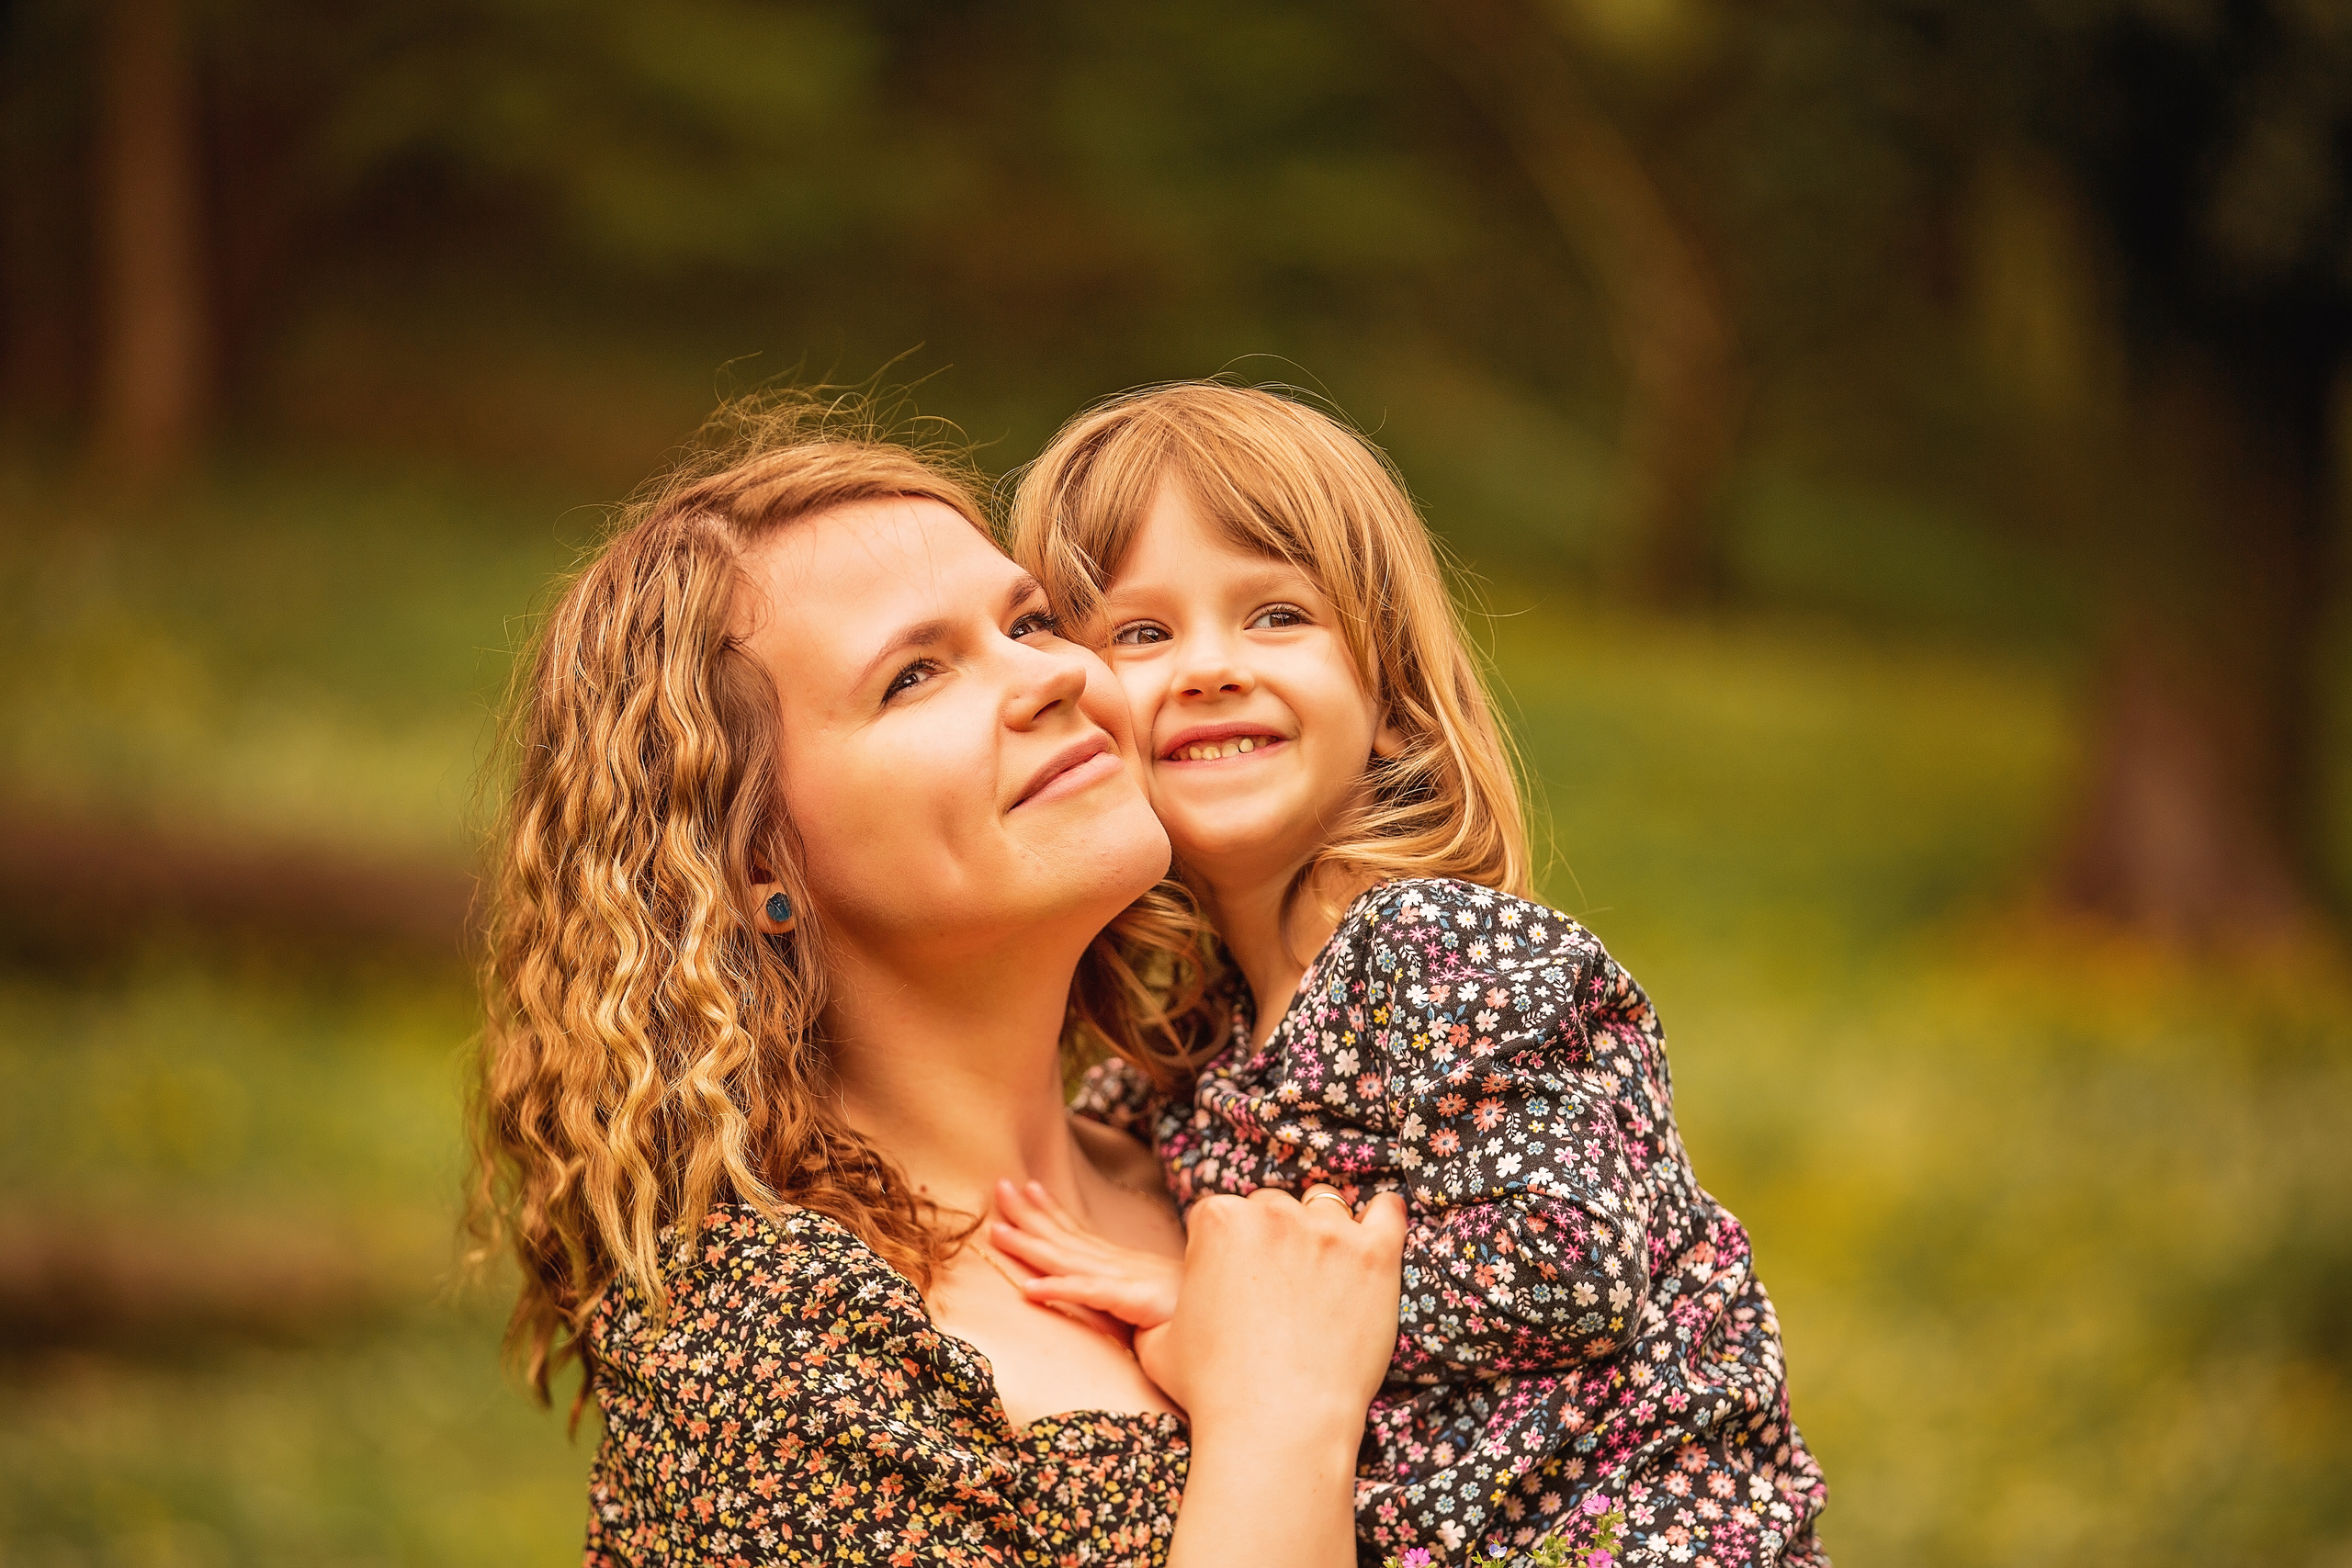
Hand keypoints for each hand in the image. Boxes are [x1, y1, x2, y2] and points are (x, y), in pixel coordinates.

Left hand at [990, 1178, 1184, 1329]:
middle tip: (997, 1185)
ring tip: (997, 1231)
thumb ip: (1131, 1291)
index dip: (1050, 1210)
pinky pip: (1089, 1295)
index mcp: (1122, 1263)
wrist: (1236, 1320)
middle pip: (1066, 1236)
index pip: (1080, 1232)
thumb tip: (1117, 1291)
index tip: (1026, 1186)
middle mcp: (1119, 1264)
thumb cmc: (1197, 1312)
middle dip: (1029, 1212)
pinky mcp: (1133, 1302)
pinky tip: (1029, 1290)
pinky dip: (1059, 1290)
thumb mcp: (1156, 1297)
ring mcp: (1125, 1279)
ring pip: (1068, 1260)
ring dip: (1031, 1244)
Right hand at [1148, 1184, 1405, 1434]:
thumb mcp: (1157, 1346)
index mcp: (1217, 1221)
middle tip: (1280, 1291)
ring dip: (1324, 1234)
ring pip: (1327, 1207)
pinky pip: (1388, 1211)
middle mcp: (1271, 1213)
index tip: (1237, 1285)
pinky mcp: (1375, 1254)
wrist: (1279, 1427)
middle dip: (1275, 1240)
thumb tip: (1152, 1309)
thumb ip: (1157, 1310)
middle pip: (1274, 1205)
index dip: (1227, 1251)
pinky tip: (1374, 1241)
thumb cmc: (1214, 1392)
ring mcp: (1328, 1231)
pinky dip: (1382, 1220)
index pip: (1223, 1212)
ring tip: (1324, 1280)